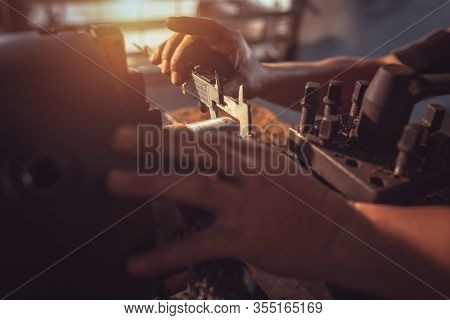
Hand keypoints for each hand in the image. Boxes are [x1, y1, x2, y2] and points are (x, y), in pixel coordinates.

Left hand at [107, 125, 355, 280]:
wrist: (340, 233)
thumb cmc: (306, 202)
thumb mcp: (276, 171)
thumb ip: (243, 163)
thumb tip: (210, 158)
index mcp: (256, 155)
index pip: (207, 137)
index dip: (171, 132)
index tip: (142, 129)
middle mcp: (249, 173)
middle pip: (197, 150)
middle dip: (154, 142)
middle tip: (118, 138)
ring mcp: (246, 205)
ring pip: (194, 187)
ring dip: (151, 183)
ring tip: (116, 181)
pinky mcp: (245, 238)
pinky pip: (198, 244)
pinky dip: (166, 254)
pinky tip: (139, 262)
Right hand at [150, 16, 267, 97]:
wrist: (255, 80)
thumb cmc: (252, 79)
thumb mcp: (244, 85)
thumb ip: (228, 88)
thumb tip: (211, 94)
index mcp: (229, 39)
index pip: (207, 27)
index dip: (187, 24)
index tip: (169, 23)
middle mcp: (215, 38)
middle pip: (189, 36)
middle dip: (175, 52)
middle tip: (169, 71)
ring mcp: (206, 45)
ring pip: (182, 43)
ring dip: (168, 54)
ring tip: (163, 70)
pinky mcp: (200, 54)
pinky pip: (181, 52)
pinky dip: (170, 58)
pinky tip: (158, 63)